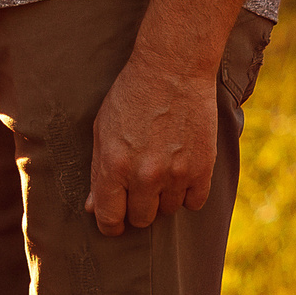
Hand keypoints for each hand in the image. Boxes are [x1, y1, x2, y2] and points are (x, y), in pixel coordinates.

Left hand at [86, 50, 217, 234]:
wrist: (172, 71)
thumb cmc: (130, 96)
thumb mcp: (102, 129)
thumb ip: (98, 171)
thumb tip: (93, 207)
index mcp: (114, 165)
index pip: (109, 218)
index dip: (109, 223)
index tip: (113, 220)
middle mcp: (144, 175)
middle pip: (140, 219)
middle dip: (136, 207)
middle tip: (137, 186)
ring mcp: (176, 174)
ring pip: (167, 211)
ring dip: (162, 198)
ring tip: (160, 169)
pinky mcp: (203, 169)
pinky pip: (194, 203)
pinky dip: (187, 193)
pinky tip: (180, 171)